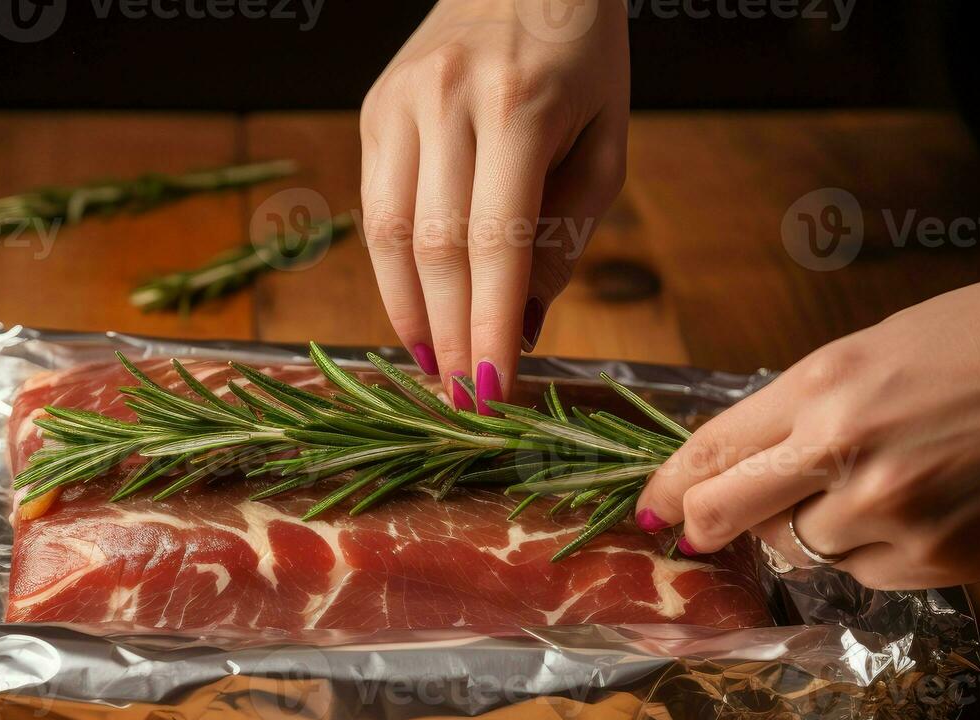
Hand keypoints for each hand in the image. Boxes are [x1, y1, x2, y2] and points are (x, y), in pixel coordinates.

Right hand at [360, 0, 628, 410]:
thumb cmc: (582, 58)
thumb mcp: (606, 141)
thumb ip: (567, 232)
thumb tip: (523, 323)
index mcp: (519, 105)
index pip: (497, 242)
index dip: (490, 326)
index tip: (494, 391)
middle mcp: (447, 99)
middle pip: (433, 247)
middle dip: (449, 335)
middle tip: (463, 400)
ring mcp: (399, 101)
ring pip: (386, 233)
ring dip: (409, 313)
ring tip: (434, 367)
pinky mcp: (374, 109)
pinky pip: (373, 206)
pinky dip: (392, 270)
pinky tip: (416, 310)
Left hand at [635, 263, 979, 589]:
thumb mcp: (876, 350)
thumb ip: (802, 410)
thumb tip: (742, 469)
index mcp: (823, 383)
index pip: (709, 451)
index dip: (669, 486)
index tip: (652, 507)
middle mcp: (845, 453)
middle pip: (725, 518)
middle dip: (707, 525)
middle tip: (707, 526)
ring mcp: (894, 515)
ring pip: (801, 551)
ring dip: (812, 528)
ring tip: (877, 481)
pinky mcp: (943, 564)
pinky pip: (867, 576)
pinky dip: (874, 552)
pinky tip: (922, 507)